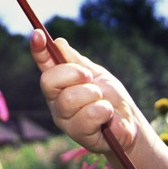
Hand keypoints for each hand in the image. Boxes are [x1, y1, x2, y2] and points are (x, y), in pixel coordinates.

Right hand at [30, 29, 138, 152]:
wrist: (129, 122)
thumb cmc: (110, 96)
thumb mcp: (96, 73)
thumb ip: (77, 62)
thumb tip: (58, 43)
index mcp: (60, 82)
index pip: (43, 63)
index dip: (38, 49)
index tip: (38, 34)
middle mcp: (56, 100)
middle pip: (48, 81)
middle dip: (72, 74)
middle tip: (89, 77)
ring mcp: (64, 118)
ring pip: (69, 99)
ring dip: (93, 94)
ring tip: (102, 100)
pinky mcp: (77, 134)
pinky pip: (88, 115)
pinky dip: (103, 110)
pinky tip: (107, 114)